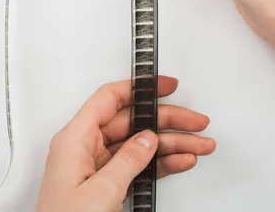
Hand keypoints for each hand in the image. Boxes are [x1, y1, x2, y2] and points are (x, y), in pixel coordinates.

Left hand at [35, 76, 214, 211]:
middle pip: (129, 121)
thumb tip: (147, 138)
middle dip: (166, 121)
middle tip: (196, 122)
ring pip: (137, 144)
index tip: (165, 86)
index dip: (138, 88)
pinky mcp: (101, 183)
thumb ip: (128, 160)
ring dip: (170, 144)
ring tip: (200, 145)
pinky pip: (134, 165)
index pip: (108, 99)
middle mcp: (82, 147)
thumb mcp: (101, 190)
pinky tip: (180, 161)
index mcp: (74, 139)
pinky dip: (159, 163)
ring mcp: (93, 166)